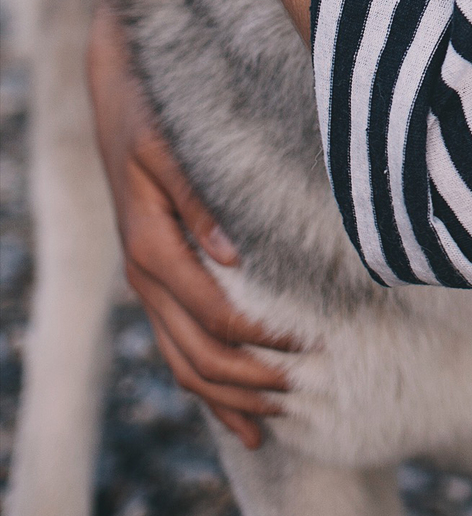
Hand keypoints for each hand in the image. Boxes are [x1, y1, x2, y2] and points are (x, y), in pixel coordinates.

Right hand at [87, 2, 297, 448]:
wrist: (119, 96)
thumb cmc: (155, 113)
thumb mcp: (171, 145)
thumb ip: (198, 200)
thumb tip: (230, 256)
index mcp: (152, 247)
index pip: (212, 313)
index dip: (259, 338)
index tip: (309, 346)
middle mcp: (145, 277)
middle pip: (196, 354)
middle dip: (249, 381)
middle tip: (307, 391)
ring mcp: (148, 286)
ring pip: (183, 364)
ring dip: (228, 397)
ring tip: (280, 418)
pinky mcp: (158, 283)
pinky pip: (177, 351)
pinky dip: (207, 389)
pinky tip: (240, 416)